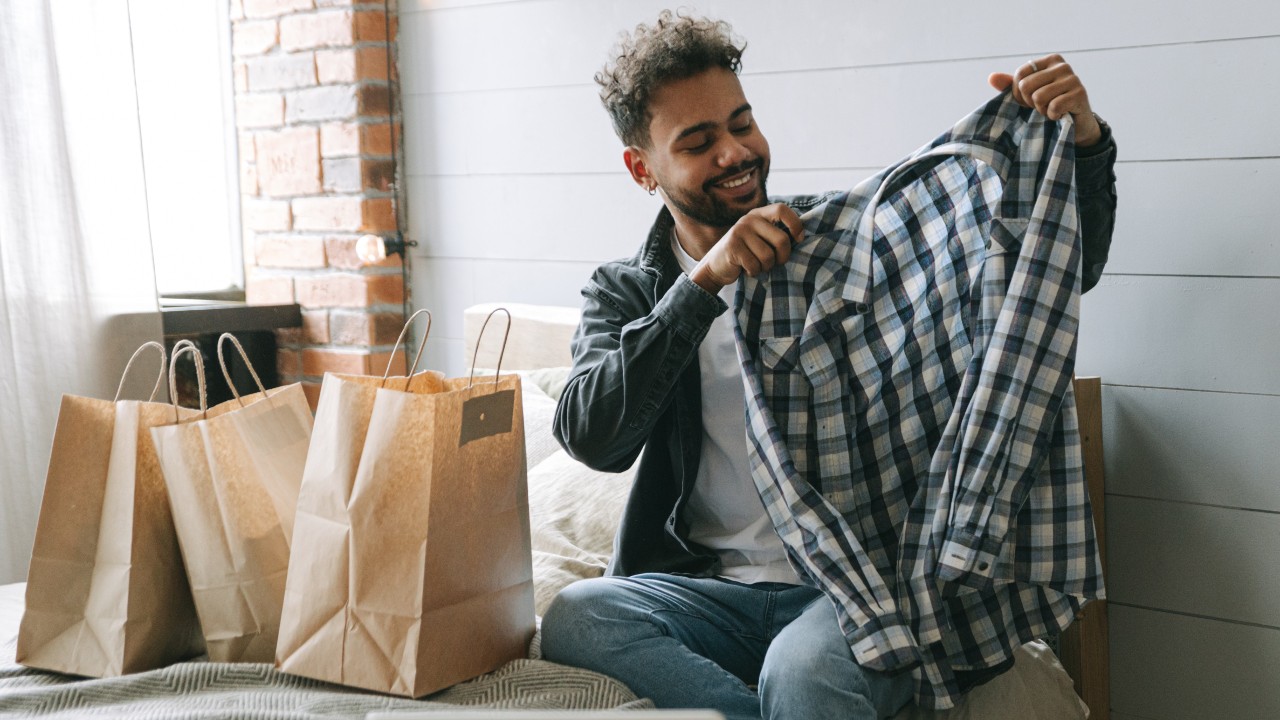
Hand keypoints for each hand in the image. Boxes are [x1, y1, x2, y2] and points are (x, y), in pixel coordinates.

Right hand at [689, 203, 803, 292]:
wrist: (716, 265)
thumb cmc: (746, 253)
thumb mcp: (760, 237)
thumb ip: (776, 233)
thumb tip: (802, 237)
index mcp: (759, 214)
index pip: (782, 209)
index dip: (795, 224)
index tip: (798, 239)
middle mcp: (749, 219)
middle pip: (782, 240)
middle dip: (783, 257)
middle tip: (775, 263)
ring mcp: (739, 232)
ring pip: (768, 256)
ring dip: (766, 267)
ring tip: (757, 265)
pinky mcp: (732, 247)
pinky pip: (755, 265)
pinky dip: (754, 272)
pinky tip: (746, 269)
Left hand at [989, 54, 1101, 145]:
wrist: (1076, 124)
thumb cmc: (1050, 105)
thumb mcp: (1028, 94)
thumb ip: (1010, 85)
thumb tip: (991, 77)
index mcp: (1050, 61)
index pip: (1020, 74)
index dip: (1018, 93)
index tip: (1028, 100)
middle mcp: (1062, 66)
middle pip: (1026, 85)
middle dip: (1030, 102)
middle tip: (1042, 106)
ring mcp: (1073, 79)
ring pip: (1038, 97)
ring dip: (1042, 110)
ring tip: (1051, 109)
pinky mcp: (1080, 94)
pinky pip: (1053, 107)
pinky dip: (1053, 115)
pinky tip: (1061, 114)